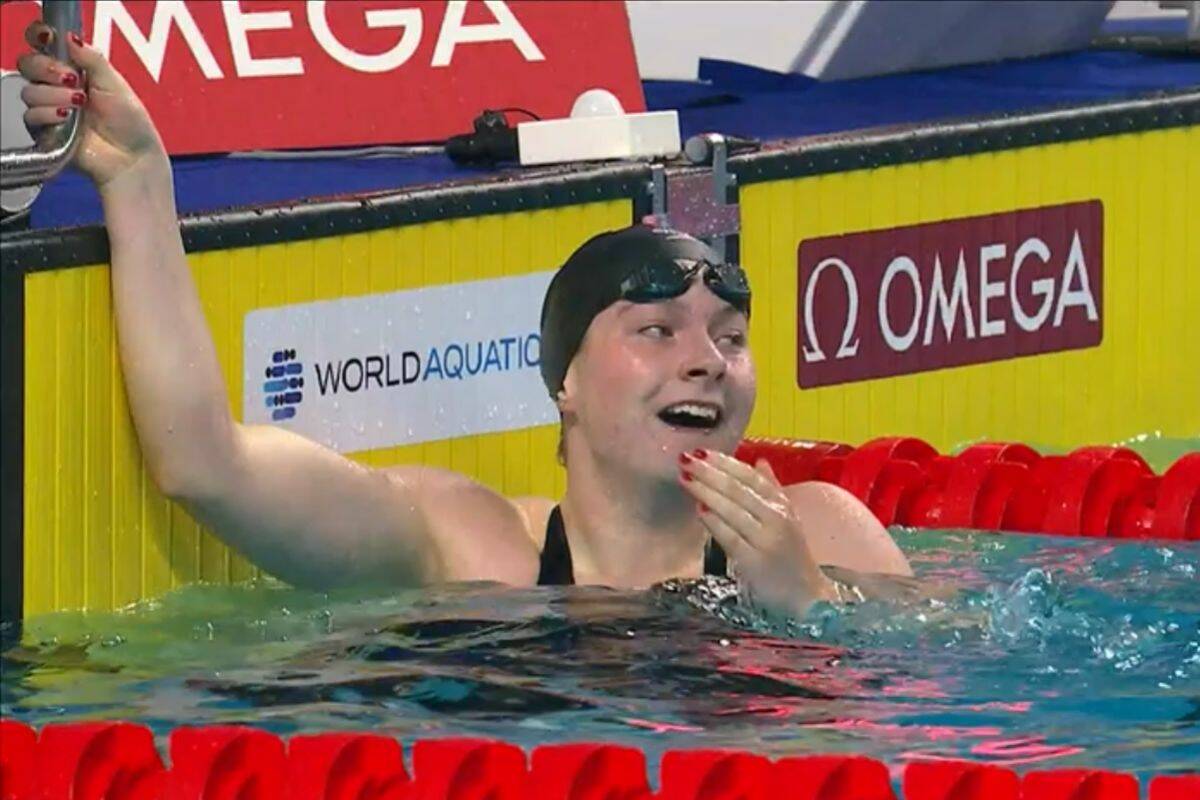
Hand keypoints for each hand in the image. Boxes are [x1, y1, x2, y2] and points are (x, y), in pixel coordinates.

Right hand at [17, 21, 165, 187]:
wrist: (132, 157)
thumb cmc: (130, 123)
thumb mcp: (115, 84)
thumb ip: (92, 59)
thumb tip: (70, 37)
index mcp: (74, 71)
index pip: (44, 47)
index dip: (40, 38)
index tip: (48, 37)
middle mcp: (57, 88)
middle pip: (28, 65)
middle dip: (47, 68)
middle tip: (71, 79)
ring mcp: (50, 110)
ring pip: (29, 91)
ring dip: (54, 95)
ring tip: (79, 103)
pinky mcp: (46, 133)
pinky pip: (31, 116)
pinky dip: (49, 114)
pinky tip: (68, 118)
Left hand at [679, 449, 838, 616]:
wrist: (807, 595)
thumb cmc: (791, 554)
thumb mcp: (786, 517)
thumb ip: (771, 488)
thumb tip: (758, 461)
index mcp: (782, 504)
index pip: (750, 477)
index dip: (725, 462)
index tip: (701, 451)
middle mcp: (777, 518)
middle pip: (739, 490)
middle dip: (709, 473)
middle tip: (685, 459)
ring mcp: (766, 540)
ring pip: (733, 510)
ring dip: (706, 492)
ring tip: (685, 478)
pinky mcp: (755, 563)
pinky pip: (731, 538)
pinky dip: (715, 523)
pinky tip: (699, 511)